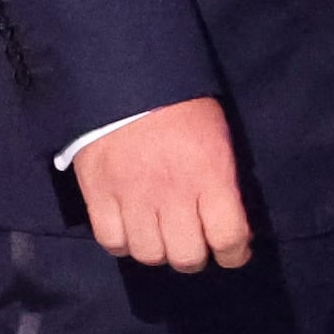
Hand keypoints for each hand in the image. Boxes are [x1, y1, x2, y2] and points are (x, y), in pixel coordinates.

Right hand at [76, 96, 250, 271]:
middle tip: (191, 241)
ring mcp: (132, 196)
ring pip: (149, 254)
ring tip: (157, 234)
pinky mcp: (99, 194)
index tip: (231, 252)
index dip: (234, 254)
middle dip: (194, 255)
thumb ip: (223, 183)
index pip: (228, 238)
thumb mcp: (218, 138)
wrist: (127, 77)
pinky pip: (112, 241)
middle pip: (187, 257)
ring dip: (157, 250)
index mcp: (209, 175)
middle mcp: (173, 193)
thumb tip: (228, 226)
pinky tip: (128, 228)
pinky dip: (122, 242)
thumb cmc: (182, 106)